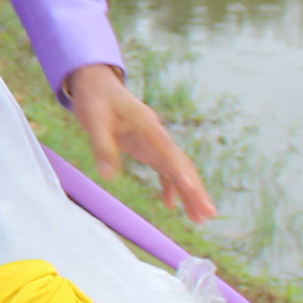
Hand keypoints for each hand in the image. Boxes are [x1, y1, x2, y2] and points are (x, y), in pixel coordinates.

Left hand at [65, 64, 215, 224]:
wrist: (96, 84)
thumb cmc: (96, 99)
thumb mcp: (94, 120)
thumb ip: (102, 147)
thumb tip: (108, 176)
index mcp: (148, 126)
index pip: (169, 152)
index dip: (181, 172)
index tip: (192, 191)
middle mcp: (157, 135)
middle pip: (181, 164)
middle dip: (195, 190)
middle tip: (209, 214)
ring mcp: (154, 142)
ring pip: (177, 169)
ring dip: (189, 193)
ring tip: (199, 219)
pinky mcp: (147, 147)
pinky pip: (164, 169)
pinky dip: (169, 187)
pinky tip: (171, 205)